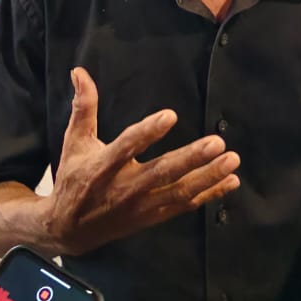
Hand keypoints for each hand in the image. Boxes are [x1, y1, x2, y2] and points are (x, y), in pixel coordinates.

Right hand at [43, 68, 240, 256]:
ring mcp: (141, 205)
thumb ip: (83, 106)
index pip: (127, 146)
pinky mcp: (152, 217)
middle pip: (162, 172)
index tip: (171, 115)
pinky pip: (184, 205)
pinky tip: (230, 182)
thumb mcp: (75, 141)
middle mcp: (125, 187)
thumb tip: (79, 71)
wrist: (68, 230)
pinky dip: (208, 195)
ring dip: (208, 177)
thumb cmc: (74, 178)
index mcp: (104, 165)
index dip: (148, 132)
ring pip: (179, 191)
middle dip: (191, 158)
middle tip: (218, 143)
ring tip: (232, 160)